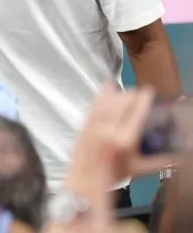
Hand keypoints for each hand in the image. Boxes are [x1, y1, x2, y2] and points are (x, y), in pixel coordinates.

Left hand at [62, 85, 172, 231]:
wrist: (85, 180)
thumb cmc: (114, 174)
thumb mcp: (141, 169)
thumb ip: (162, 161)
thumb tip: (181, 155)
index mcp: (125, 140)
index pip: (137, 111)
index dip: (144, 98)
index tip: (149, 91)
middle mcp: (109, 130)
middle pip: (122, 102)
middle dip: (132, 95)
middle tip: (138, 95)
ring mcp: (94, 125)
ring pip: (108, 101)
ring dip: (118, 93)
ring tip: (126, 92)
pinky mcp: (84, 123)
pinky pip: (95, 104)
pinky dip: (102, 94)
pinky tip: (108, 87)